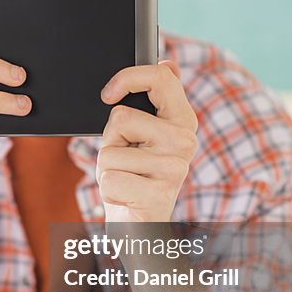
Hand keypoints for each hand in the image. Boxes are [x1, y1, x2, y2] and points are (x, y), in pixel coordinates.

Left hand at [96, 60, 197, 222]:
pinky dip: (108, 190)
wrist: (142, 229)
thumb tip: (169, 62)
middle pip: (122, 117)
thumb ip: (153, 101)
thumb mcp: (143, 134)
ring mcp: (174, 169)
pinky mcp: (157, 195)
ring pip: (109, 152)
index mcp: (184, 120)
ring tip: (127, 179)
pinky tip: (126, 197)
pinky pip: (109, 178)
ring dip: (106, 169)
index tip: (107, 94)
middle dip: (111, 139)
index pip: (161, 76)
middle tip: (126, 157)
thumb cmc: (136, 177)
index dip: (127, 77)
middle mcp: (185, 142)